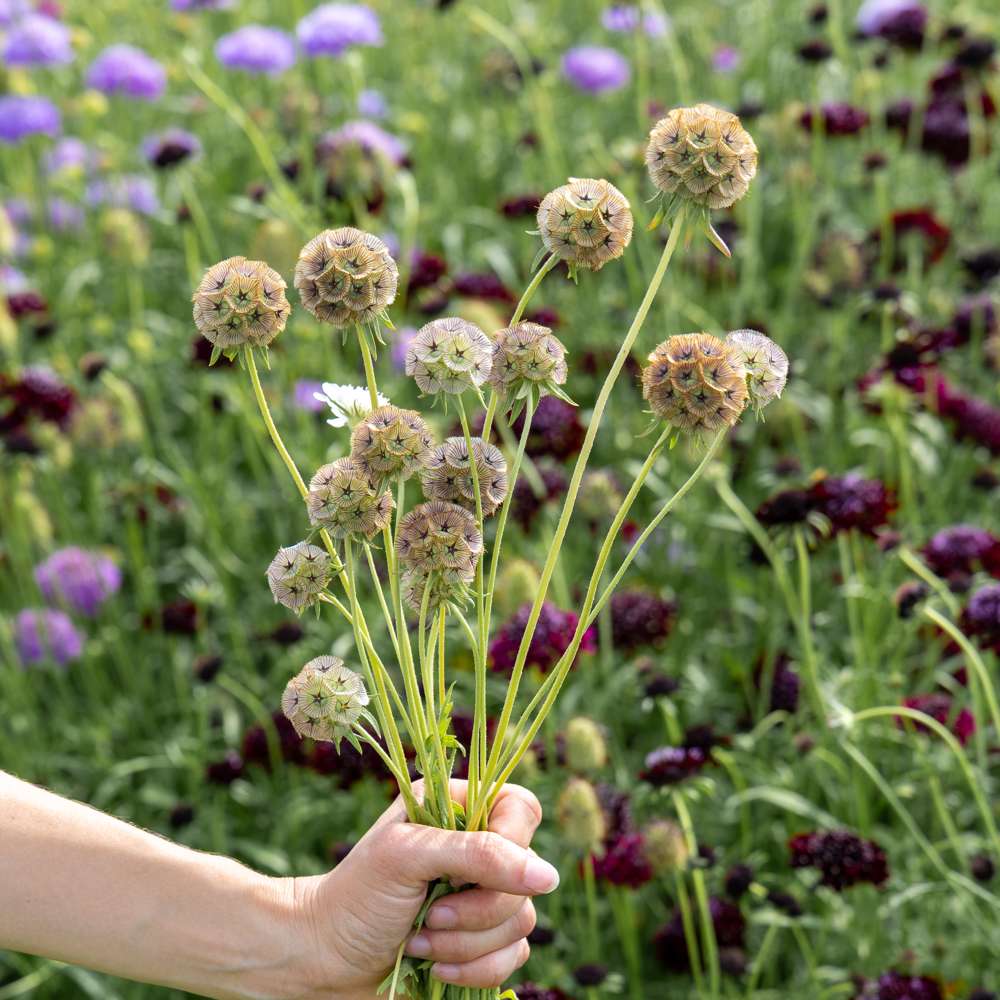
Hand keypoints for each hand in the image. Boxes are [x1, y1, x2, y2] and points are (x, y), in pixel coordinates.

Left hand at [287, 780, 556, 998]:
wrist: (322, 960)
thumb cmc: (355, 896)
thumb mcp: (408, 857)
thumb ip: (477, 854)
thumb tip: (548, 876)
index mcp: (457, 809)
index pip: (521, 811)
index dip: (513, 845)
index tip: (473, 874)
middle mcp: (475, 849)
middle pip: (526, 877)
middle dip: (476, 910)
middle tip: (430, 915)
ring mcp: (481, 898)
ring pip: (521, 923)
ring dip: (467, 944)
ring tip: (420, 941)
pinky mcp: (481, 943)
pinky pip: (512, 958)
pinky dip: (473, 970)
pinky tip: (433, 966)